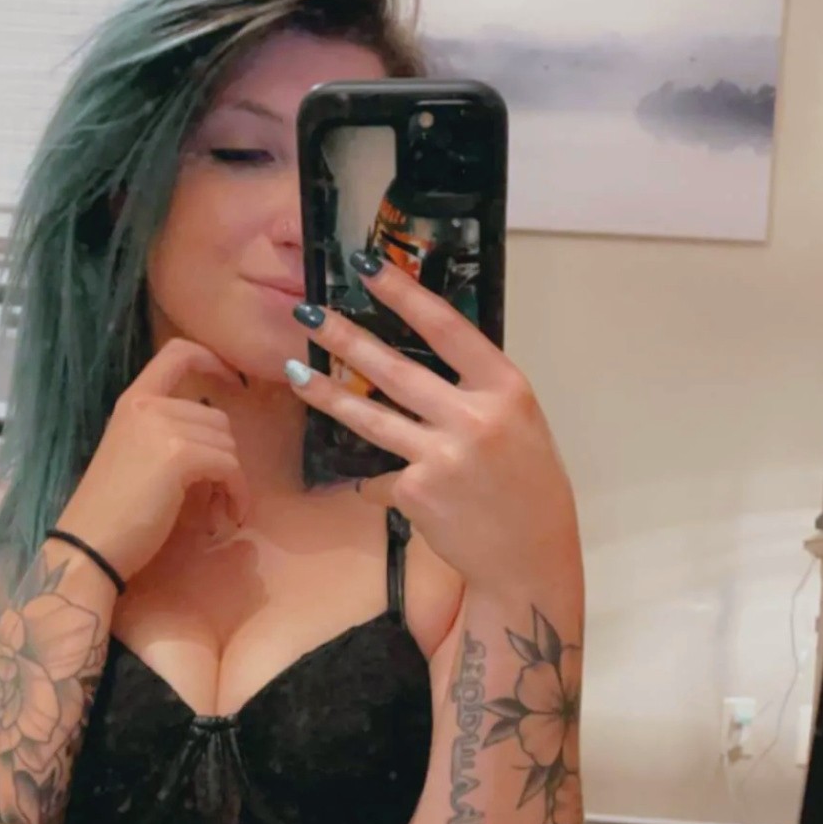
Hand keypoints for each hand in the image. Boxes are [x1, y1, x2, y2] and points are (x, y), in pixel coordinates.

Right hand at [58, 338, 252, 584]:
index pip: (177, 353)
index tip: (233, 382)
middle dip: (224, 457)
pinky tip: (228, 514)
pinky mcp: (180, 456)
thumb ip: (164, 435)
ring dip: (231, 480)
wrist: (88, 545)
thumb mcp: (133, 456)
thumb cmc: (109, 513)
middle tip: (217, 493)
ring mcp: (163, 428)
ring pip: (227, 445)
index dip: (212, 359)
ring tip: (217, 509)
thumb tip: (212, 441)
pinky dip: (237, 492)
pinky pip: (230, 467)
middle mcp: (148, 406)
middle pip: (217, 418)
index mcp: (133, 402)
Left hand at [288, 255, 581, 600]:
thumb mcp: (518, 423)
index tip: (368, 267)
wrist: (528, 556)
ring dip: (327, 394)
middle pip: (394, 369)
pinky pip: (380, 477)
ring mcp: (441, 456)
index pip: (446, 328)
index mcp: (505, 388)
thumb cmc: (526, 486)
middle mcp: (473, 416)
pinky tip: (398, 492)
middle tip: (309, 313)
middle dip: (345, 338)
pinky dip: (381, 482)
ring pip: (370, 418)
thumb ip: (476, 391)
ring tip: (295, 372)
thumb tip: (422, 360)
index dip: (403, 294)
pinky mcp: (415, 492)